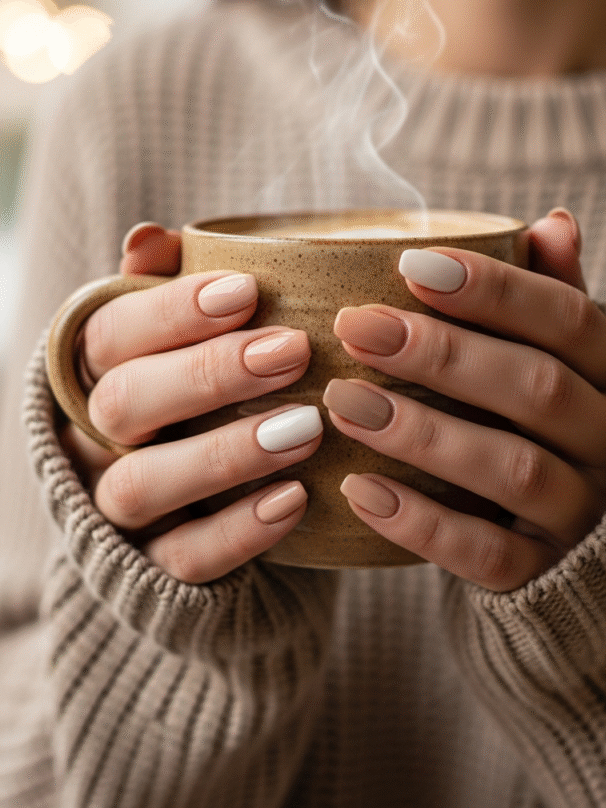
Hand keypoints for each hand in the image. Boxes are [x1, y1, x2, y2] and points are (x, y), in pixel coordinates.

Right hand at [61, 223, 322, 582]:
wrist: (189, 509)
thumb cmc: (193, 399)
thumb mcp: (179, 342)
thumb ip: (166, 290)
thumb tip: (149, 237)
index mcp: (99, 373)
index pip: (111, 334)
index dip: (171, 312)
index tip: (248, 292)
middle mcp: (96, 439)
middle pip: (125, 403)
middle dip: (209, 374)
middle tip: (293, 352)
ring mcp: (117, 509)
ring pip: (143, 485)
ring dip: (225, 453)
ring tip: (307, 427)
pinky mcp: (152, 569)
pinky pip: (183, 558)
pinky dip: (238, 531)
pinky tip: (297, 500)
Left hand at [323, 210, 605, 590]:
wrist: (603, 546)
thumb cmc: (563, 429)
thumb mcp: (575, 364)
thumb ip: (556, 299)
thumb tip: (554, 222)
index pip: (567, 319)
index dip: (494, 289)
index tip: (409, 265)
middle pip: (536, 388)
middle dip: (444, 355)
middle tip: (356, 327)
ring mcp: (585, 513)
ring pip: (511, 470)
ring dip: (423, 434)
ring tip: (343, 403)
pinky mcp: (547, 574)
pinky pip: (488, 553)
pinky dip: (422, 524)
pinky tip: (359, 490)